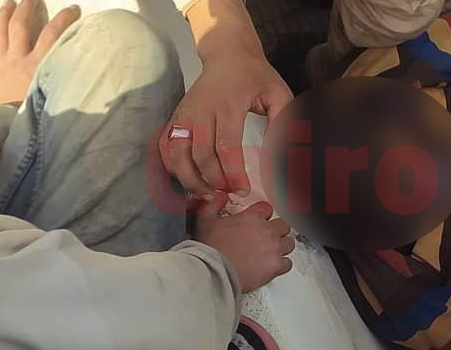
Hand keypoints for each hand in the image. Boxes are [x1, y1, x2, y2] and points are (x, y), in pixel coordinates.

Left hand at [0, 0, 80, 109]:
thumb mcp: (61, 97)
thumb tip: (88, 72)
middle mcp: (18, 59)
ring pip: (0, 32)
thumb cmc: (38, 117)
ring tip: (9, 3)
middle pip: (20, 25)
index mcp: (39, 65)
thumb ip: (69, 80)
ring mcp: (1, 64)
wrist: (10, 130)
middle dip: (27, 7)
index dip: (65, 19)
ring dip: (4, 14)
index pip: (54, 34)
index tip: (74, 8)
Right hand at [161, 54, 291, 195]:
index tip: (243, 190)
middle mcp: (201, 110)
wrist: (227, 53)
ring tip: (207, 193)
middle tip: (228, 195)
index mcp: (228, 106)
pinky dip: (172, 166)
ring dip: (189, 178)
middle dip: (213, 181)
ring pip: (177, 153)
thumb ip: (283, 123)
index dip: (233, 174)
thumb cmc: (256, 76)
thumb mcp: (278, 94)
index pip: (226, 147)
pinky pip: (166, 146)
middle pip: (200, 156)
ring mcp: (185, 114)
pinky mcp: (176, 117)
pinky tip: (187, 180)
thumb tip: (284, 154)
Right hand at [193, 198, 294, 292]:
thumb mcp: (206, 220)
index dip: (264, 215)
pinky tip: (273, 265)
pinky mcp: (276, 266)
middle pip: (283, 226)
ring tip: (273, 251)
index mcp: (252, 218)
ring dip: (282, 246)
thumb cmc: (210, 248)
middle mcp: (267, 231)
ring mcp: (273, 249)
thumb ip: (213, 204)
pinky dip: (282, 264)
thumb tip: (218, 197)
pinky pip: (288, 263)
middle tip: (268, 238)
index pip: (268, 209)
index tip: (261, 221)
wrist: (214, 270)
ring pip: (289, 243)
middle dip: (277, 230)